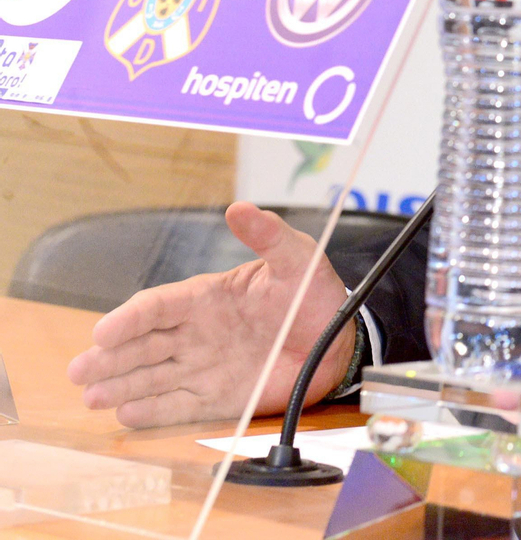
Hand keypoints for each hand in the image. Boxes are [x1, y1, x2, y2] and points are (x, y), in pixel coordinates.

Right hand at [65, 201, 355, 428]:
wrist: (338, 341)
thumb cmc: (313, 296)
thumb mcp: (297, 260)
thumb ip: (268, 236)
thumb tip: (240, 208)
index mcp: (205, 298)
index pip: (155, 307)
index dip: (127, 319)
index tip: (104, 331)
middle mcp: (194, 333)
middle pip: (141, 345)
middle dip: (108, 357)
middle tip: (79, 371)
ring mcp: (201, 366)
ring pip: (150, 377)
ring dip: (120, 387)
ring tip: (93, 397)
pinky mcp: (215, 398)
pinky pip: (177, 405)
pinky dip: (152, 411)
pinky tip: (128, 415)